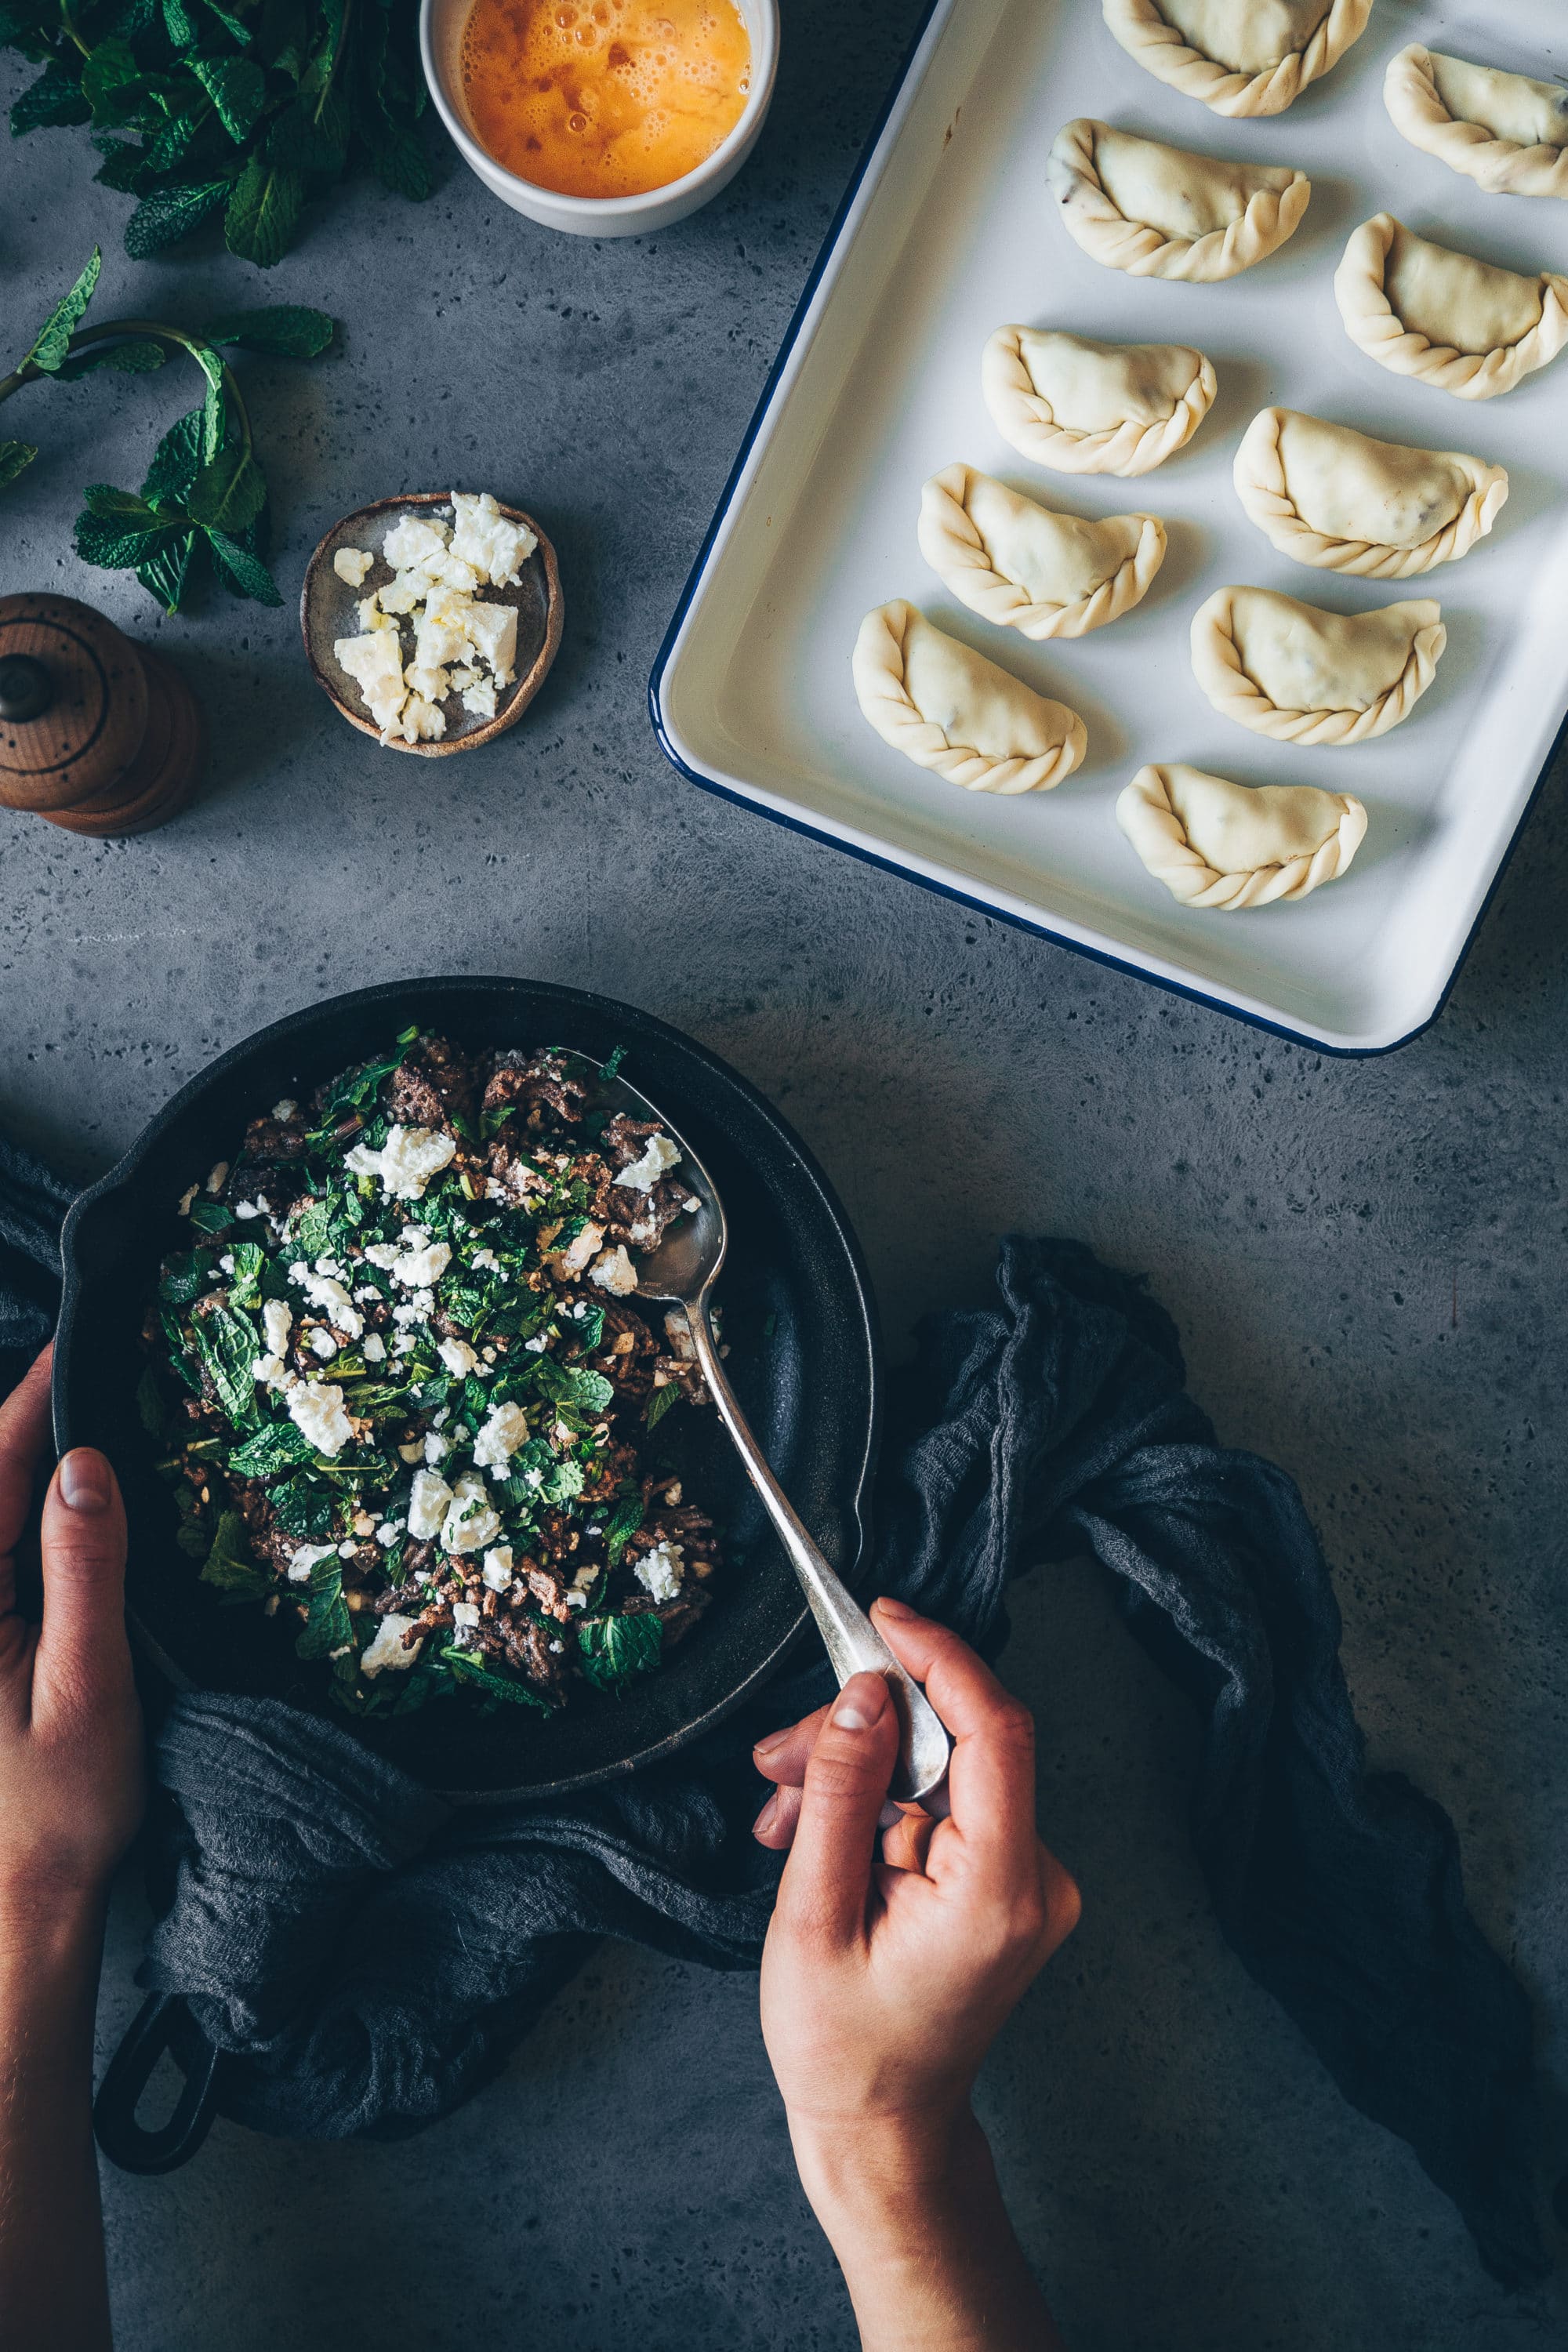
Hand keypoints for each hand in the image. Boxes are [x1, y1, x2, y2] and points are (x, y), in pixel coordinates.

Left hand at [0, 1348, 141, 2351]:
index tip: (79, 1341)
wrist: (10, 1916)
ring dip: (19, 1466)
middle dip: (22, 1420)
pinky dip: (19, 1514)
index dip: (30, 1401)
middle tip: (89, 1357)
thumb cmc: (52, 1820)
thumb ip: (82, 1573)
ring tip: (80, 1406)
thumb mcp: (84, 1692)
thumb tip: (83, 1466)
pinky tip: (64, 1498)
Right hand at [754, 1598, 1077, 2350]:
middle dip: (861, 1730)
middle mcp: (1036, 1878)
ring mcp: (1028, 1882)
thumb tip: (859, 1693)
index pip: (995, 1731)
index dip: (941, 1658)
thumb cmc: (842, 2046)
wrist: (881, 2128)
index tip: (883, 1619)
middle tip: (777, 1755)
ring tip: (780, 1808)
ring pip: (940, 1771)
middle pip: (956, 1745)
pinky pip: (942, 1805)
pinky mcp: (1005, 1883)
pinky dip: (877, 1803)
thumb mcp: (813, 1915)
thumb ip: (838, 1795)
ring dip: (856, 1770)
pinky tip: (815, 1832)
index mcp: (1000, 1891)